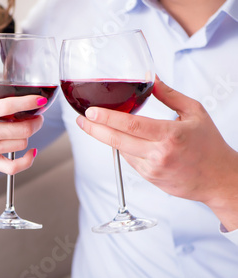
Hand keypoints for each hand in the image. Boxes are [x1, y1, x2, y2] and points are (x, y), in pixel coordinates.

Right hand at [0, 95, 44, 174]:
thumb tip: (1, 103)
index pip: (11, 107)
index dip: (30, 102)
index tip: (40, 100)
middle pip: (23, 129)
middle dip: (35, 121)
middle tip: (36, 115)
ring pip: (21, 144)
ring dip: (28, 135)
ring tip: (26, 128)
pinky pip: (12, 167)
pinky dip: (26, 161)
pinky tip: (31, 152)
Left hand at [76, 77, 237, 228]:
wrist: (218, 179)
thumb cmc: (209, 144)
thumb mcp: (195, 113)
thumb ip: (170, 95)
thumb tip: (151, 78)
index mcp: (170, 135)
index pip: (131, 125)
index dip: (106, 118)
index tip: (90, 112)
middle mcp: (159, 154)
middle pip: (117, 140)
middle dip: (94, 129)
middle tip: (81, 120)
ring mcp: (152, 169)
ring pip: (120, 150)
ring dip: (107, 138)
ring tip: (97, 125)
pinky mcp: (149, 178)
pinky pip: (128, 160)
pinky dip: (123, 148)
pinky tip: (122, 139)